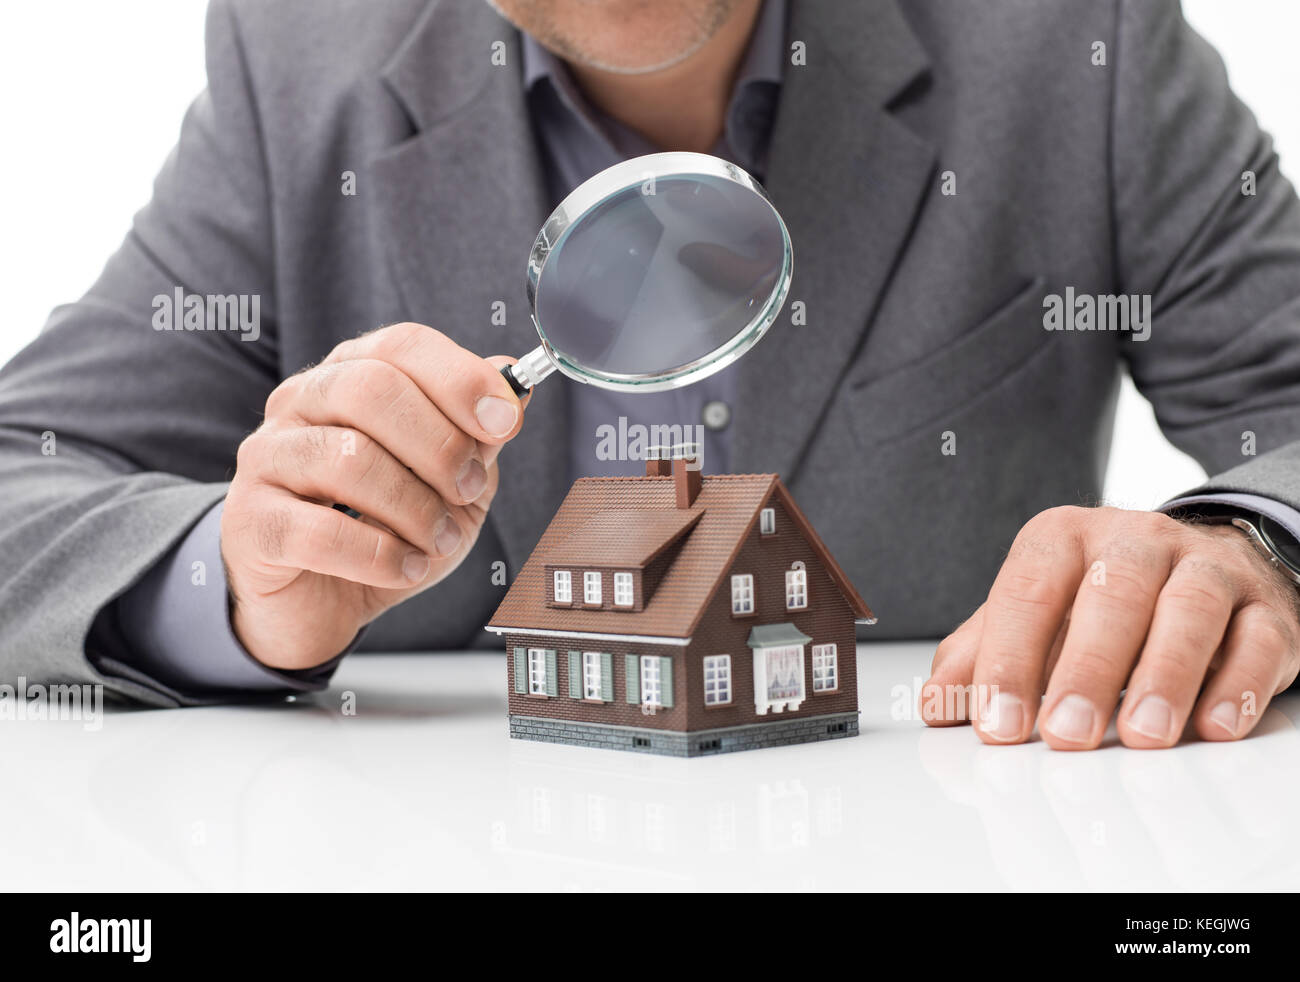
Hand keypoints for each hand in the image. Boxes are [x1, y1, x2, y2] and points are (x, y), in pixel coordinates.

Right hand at [220, 323, 526, 668]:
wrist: (320, 601)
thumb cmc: (384, 529)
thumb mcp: (450, 482)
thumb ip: (479, 434)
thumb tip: (516, 383)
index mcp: (350, 375)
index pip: (402, 345)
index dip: (460, 378)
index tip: (504, 421)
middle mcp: (299, 403)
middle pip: (371, 389)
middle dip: (439, 445)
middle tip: (469, 489)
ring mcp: (266, 459)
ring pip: (349, 459)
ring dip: (416, 509)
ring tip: (440, 540)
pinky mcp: (251, 522)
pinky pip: (321, 532)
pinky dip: (381, 556)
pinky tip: (406, 568)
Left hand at [923, 506, 1299, 748]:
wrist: (1204, 561)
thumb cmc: (1101, 598)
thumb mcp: (1034, 616)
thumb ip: (981, 654)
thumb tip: (935, 704)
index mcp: (1063, 538)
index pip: (1028, 591)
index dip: (1009, 659)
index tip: (997, 722)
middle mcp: (1134, 540)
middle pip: (1112, 595)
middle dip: (1087, 669)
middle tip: (1066, 734)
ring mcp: (1205, 567)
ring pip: (1188, 610)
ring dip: (1164, 675)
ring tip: (1142, 735)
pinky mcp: (1264, 604)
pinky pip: (1257, 638)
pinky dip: (1237, 685)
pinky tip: (1212, 727)